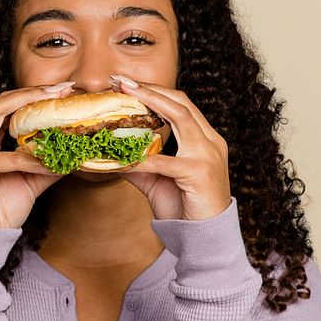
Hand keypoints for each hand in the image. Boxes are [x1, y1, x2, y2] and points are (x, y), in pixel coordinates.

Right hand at [0, 82, 74, 230]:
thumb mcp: (29, 182)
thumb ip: (47, 165)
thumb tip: (74, 154)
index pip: (6, 106)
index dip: (32, 95)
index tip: (61, 90)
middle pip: (1, 101)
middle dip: (33, 91)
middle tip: (63, 88)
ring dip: (30, 106)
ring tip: (57, 104)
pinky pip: (10, 157)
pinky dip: (33, 159)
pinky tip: (52, 162)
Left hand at [110, 75, 232, 221]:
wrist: (205, 239)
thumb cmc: (185, 209)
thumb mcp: (157, 181)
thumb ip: (139, 164)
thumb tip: (110, 155)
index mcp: (204, 139)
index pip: (180, 104)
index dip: (154, 90)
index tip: (126, 83)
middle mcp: (211, 141)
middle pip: (180, 102)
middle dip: (149, 88)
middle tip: (119, 80)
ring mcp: (208, 155)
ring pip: (179, 117)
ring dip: (150, 102)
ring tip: (124, 95)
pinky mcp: (199, 173)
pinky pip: (164, 161)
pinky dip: (141, 158)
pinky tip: (121, 157)